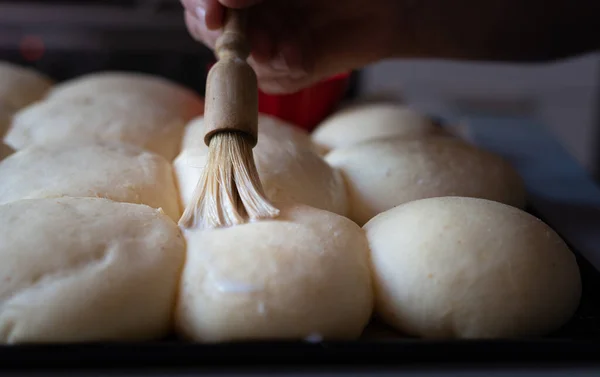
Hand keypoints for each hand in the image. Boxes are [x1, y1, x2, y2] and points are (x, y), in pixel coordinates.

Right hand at [181, 0, 402, 93]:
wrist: (384, 10)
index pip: (199, 2)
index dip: (199, 6)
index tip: (213, 13)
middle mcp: (247, 15)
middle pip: (208, 31)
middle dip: (232, 36)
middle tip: (260, 40)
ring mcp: (264, 44)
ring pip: (240, 58)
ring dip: (264, 53)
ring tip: (294, 44)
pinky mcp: (286, 71)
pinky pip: (273, 79)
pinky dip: (286, 67)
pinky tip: (303, 53)